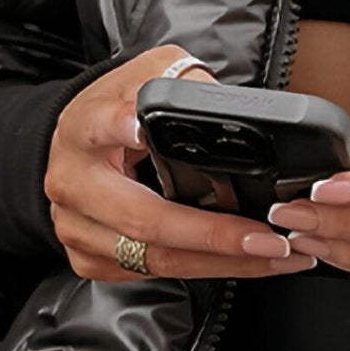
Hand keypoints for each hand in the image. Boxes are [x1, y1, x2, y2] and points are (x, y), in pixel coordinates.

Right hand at [44, 45, 317, 281]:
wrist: (74, 149)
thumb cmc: (115, 111)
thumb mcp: (146, 77)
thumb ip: (184, 82)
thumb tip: (232, 108)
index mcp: (83, 130)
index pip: (100, 125)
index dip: (119, 126)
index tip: (141, 129)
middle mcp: (74, 184)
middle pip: (144, 218)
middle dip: (213, 233)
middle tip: (266, 236)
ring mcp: (79, 229)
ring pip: (156, 257)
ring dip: (223, 262)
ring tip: (275, 255)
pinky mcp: (92, 260)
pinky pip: (156, 273)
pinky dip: (208, 270)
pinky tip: (246, 263)